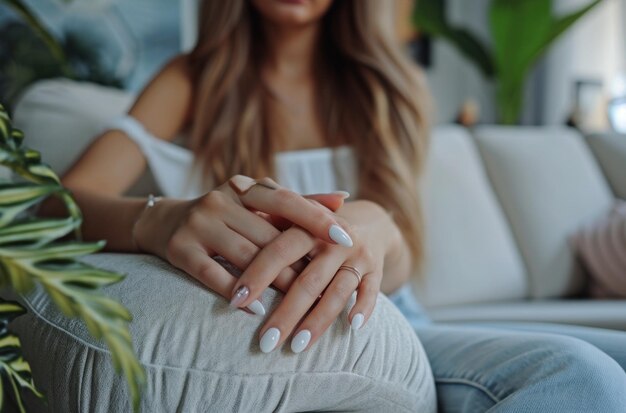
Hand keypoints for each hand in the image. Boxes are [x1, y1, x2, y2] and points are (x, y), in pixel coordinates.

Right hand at [133, 175, 352, 314]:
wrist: (164, 222)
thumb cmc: (224, 215)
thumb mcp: (256, 203)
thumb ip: (298, 203)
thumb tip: (344, 198)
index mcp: (242, 187)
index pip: (286, 200)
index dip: (317, 218)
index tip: (347, 238)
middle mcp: (219, 201)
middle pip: (269, 236)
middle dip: (300, 263)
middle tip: (327, 286)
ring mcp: (198, 224)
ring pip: (246, 257)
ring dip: (275, 282)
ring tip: (299, 302)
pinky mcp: (180, 249)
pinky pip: (213, 275)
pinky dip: (237, 293)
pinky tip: (257, 310)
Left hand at [230, 200, 406, 352]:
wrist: (367, 222)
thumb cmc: (314, 228)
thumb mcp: (293, 220)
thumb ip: (264, 229)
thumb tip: (222, 246)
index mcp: (306, 225)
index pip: (279, 250)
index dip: (258, 275)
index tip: (236, 302)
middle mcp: (334, 239)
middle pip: (308, 280)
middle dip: (285, 313)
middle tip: (264, 342)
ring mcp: (358, 255)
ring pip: (337, 291)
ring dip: (318, 321)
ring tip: (296, 347)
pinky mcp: (377, 269)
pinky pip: (371, 291)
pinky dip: (364, 308)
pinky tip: (351, 327)